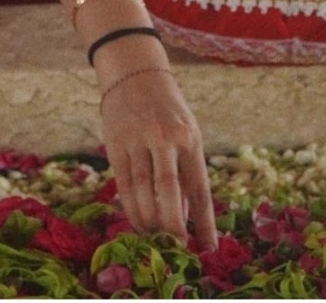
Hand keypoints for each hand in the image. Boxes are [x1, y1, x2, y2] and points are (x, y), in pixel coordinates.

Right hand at [99, 67, 217, 249]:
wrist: (135, 76)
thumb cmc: (169, 112)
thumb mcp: (187, 134)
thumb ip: (187, 172)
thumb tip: (187, 216)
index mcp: (190, 138)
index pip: (199, 186)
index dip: (204, 221)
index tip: (209, 248)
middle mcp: (165, 139)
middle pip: (169, 190)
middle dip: (173, 224)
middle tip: (177, 248)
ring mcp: (139, 141)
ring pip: (143, 190)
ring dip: (150, 220)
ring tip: (155, 240)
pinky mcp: (117, 145)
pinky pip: (124, 184)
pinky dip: (132, 208)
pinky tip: (138, 223)